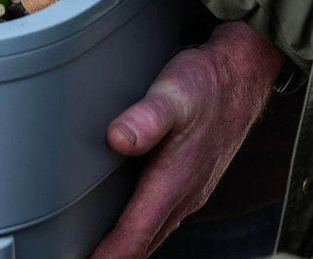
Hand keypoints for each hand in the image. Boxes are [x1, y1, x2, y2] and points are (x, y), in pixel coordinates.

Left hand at [89, 22, 283, 257]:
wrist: (239, 77)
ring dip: (125, 247)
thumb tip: (117, 139)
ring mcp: (187, 190)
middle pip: (143, 243)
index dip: (108, 254)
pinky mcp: (187, 181)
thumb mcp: (172, 93)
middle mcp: (182, 194)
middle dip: (113, 256)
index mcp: (174, 180)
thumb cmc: (203, 84)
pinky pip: (160, 218)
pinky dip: (138, 231)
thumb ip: (145, 117)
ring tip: (96, 251)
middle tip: (80, 258)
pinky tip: (123, 226)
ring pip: (152, 232)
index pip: (136, 233)